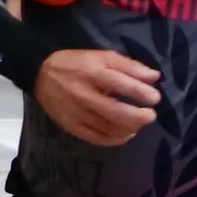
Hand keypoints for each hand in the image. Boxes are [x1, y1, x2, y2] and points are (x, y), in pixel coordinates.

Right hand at [31, 46, 161, 146]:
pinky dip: (114, 140)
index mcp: (92, 72)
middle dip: (138, 117)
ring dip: (129, 129)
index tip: (155, 98)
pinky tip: (125, 134)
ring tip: (139, 124)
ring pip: (107, 128)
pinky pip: (96, 138)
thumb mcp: (102, 56)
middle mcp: (83, 94)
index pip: (121, 84)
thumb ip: (129, 66)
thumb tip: (154, 77)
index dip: (141, 93)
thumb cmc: (77, 63)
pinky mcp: (70, 126)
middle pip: (115, 112)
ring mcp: (75, 113)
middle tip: (151, 115)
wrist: (40, 73)